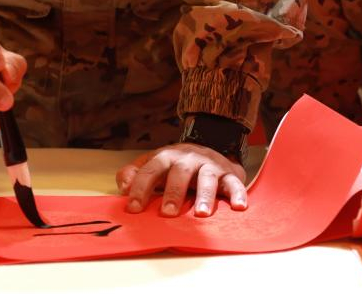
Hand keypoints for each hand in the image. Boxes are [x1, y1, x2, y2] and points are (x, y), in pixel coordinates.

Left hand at [116, 143, 247, 217]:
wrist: (211, 147)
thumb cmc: (176, 165)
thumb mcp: (153, 164)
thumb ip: (135, 173)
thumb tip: (124, 186)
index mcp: (167, 157)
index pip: (151, 170)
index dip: (141, 187)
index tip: (133, 208)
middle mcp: (189, 159)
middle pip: (180, 172)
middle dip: (173, 192)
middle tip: (167, 213)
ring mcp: (210, 166)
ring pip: (208, 178)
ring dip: (205, 195)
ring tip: (201, 214)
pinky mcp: (229, 174)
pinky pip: (235, 184)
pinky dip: (238, 195)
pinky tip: (238, 207)